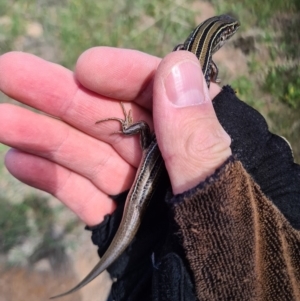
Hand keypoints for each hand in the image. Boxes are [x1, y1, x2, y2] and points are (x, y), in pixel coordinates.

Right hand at [0, 47, 230, 224]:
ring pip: (89, 153)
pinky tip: (22, 162)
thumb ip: (198, 137)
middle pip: (112, 119)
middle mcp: (166, 159)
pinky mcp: (121, 214)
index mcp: (200, 145)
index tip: (87, 66)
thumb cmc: (234, 262)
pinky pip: (85, 190)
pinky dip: (55, 179)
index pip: (162, 93)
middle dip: (63, 96)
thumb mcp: (218, 197)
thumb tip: (179, 65)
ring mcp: (140, 186)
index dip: (124, 74)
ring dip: (44, 138)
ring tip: (2, 121)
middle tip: (12, 71)